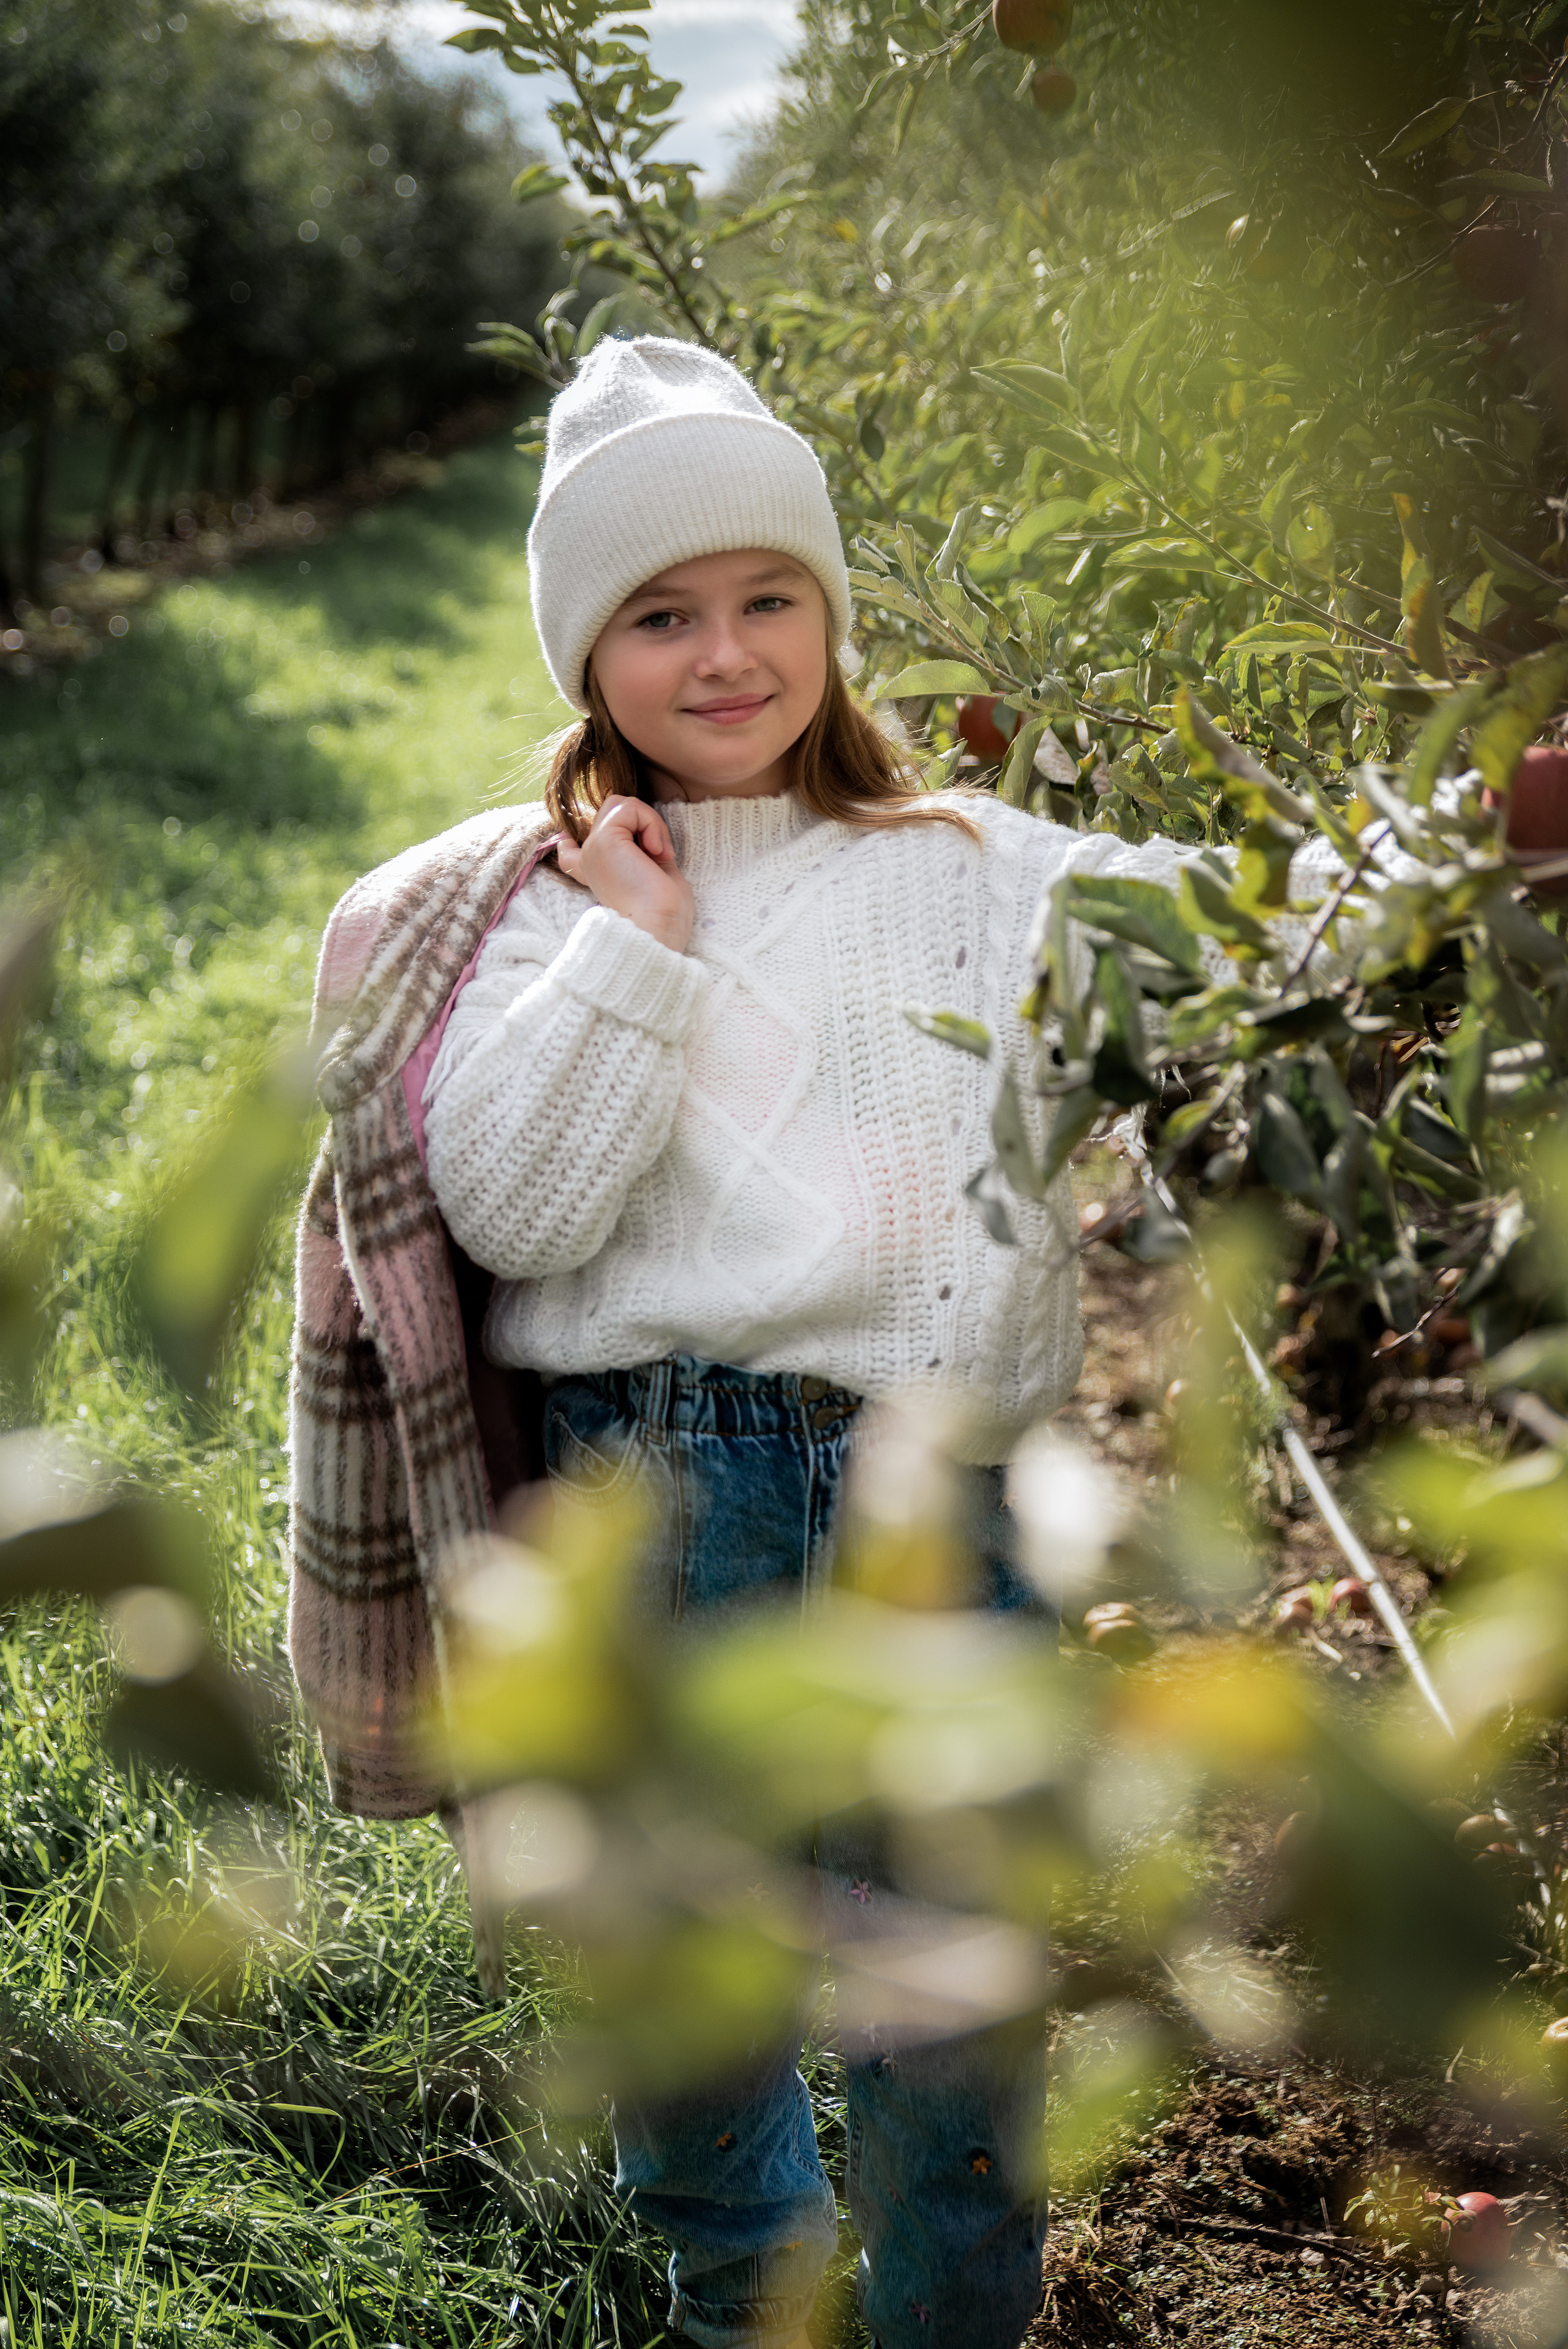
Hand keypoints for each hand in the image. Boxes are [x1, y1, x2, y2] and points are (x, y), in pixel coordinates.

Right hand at [555, 795, 694, 954]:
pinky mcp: (604, 840)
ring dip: (650, 821)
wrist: (658, 928)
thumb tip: (648, 834)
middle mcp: (589, 860)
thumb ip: (644, 851)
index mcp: (597, 873)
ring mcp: (593, 848)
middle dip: (643, 822)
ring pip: (620, 804)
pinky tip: (656, 851)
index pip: (569, 850)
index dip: (575, 837)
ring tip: (659, 853)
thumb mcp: (652, 874)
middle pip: (611, 813)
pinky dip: (651, 822)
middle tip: (659, 854)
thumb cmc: (663, 913)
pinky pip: (629, 807)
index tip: (579, 839)